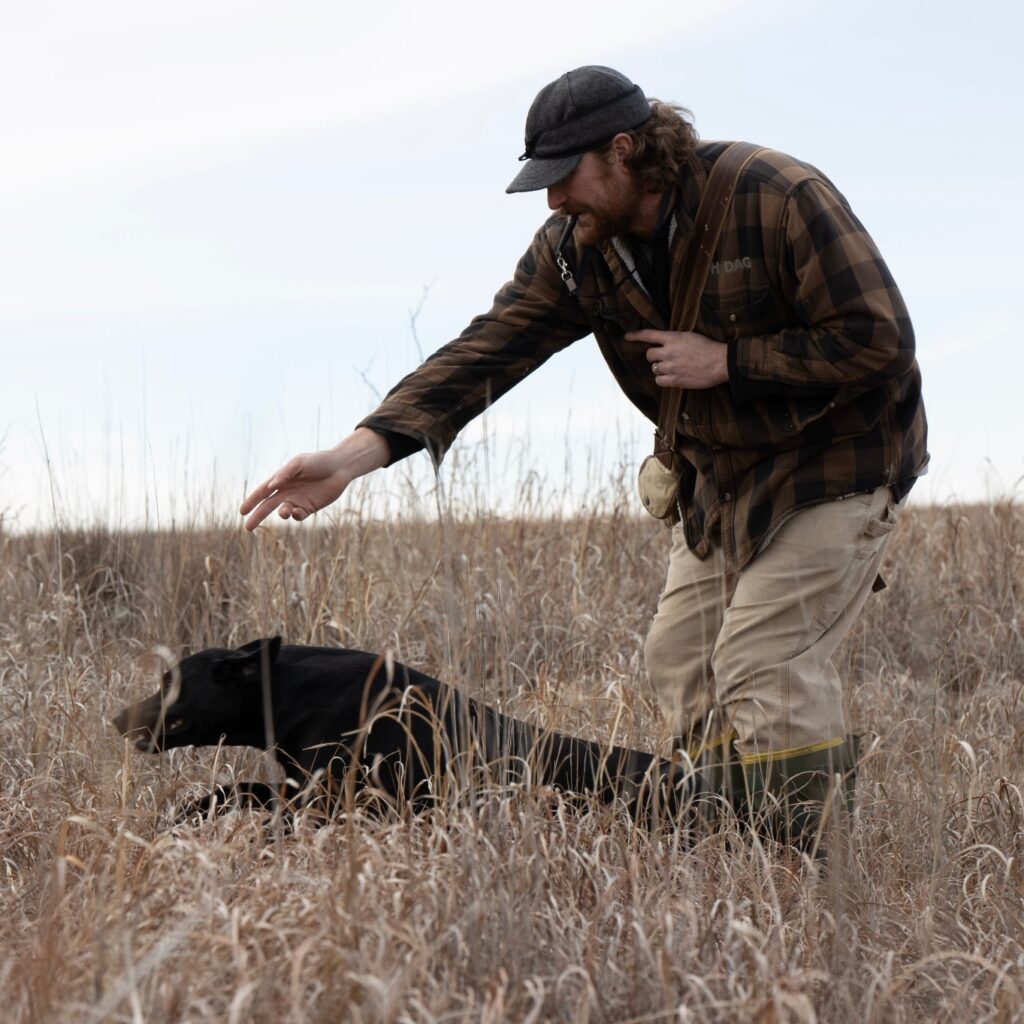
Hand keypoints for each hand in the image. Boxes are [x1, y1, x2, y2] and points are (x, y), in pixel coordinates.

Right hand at [240, 428, 389, 530]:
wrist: (340, 467)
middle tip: (248, 528)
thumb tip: (271, 486)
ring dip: (282, 514)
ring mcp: (298, 500)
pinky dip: (296, 516)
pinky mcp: (310, 507)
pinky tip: (298, 511)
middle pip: (268, 506)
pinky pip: (299, 515)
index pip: (262, 492)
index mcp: (281, 480)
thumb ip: (285, 474)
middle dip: (258, 516)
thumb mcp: (299, 463)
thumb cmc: (319, 461)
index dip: (251, 501)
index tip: (242, 511)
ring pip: (283, 512)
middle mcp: (287, 491)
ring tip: (284, 512)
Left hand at [624, 329, 728, 389]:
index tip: (627, 337)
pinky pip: (659, 381)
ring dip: (660, 368)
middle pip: (649, 355)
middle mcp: (669, 352)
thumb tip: (664, 343)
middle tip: (664, 358)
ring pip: (654, 368)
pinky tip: (671, 377)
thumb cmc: (708, 348)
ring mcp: (671, 367)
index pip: (649, 335)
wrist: (721, 363)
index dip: (636, 336)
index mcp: (673, 338)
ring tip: (673, 367)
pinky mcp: (675, 380)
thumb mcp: (690, 336)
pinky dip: (662, 379)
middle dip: (654, 356)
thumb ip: (675, 339)